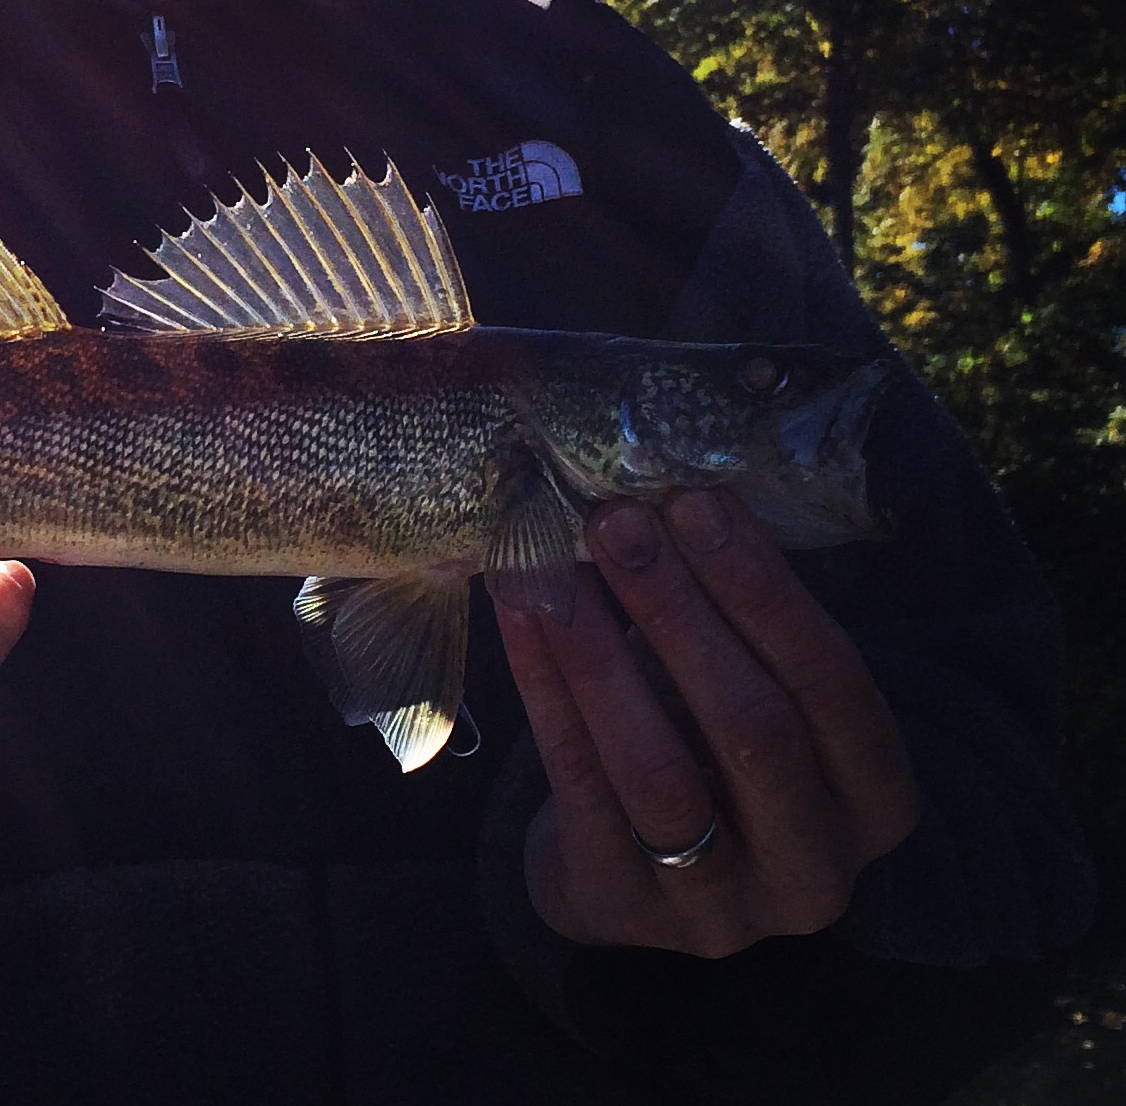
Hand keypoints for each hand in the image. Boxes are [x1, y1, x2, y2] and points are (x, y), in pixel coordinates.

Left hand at [494, 486, 918, 958]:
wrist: (635, 872)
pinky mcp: (623, 911)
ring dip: (602, 656)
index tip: (695, 501)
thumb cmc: (706, 747)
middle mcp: (815, 869)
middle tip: (615, 520)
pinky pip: (580, 790)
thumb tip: (664, 482)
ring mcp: (722, 908)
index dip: (764, 590)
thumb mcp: (750, 691)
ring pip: (662, 774)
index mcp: (873, 801)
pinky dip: (546, 693)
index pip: (836, 687)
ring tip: (554, 567)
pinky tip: (519, 616)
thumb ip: (734, 616)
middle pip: (754, 729)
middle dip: (679, 611)